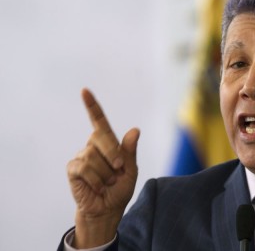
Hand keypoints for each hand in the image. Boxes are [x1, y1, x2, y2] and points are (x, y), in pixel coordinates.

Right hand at [67, 89, 139, 247]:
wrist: (107, 209)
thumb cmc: (119, 188)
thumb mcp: (130, 170)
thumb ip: (130, 151)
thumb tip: (135, 130)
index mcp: (107, 143)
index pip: (99, 121)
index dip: (92, 106)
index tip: (84, 90)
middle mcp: (92, 145)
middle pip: (102, 137)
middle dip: (114, 155)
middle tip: (119, 171)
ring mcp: (81, 156)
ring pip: (94, 156)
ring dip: (106, 174)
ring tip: (107, 183)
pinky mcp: (72, 168)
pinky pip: (85, 167)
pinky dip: (96, 180)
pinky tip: (96, 188)